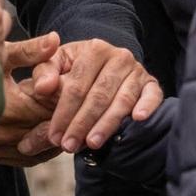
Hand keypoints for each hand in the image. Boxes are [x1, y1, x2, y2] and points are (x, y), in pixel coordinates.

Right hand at [0, 36, 64, 166]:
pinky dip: (41, 146)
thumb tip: (55, 39)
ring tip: (67, 117)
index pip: (51, 108)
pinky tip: (48, 132)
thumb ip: (30, 51)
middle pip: (49, 129)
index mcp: (7, 108)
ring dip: (54, 133)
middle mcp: (3, 134)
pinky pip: (27, 157)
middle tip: (77, 103)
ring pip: (41, 147)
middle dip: (64, 116)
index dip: (65, 97)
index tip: (74, 85)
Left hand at [42, 39, 163, 153]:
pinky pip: (152, 96)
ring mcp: (137, 71)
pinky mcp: (151, 84)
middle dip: (82, 123)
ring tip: (92, 143)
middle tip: (69, 146)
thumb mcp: (56, 65)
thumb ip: (44, 73)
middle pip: (99, 95)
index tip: (55, 135)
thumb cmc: (75, 69)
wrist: (104, 67)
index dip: (64, 112)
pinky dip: (147, 106)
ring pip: (122, 100)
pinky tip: (137, 119)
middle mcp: (120, 57)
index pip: (77, 84)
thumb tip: (43, 87)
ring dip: (107, 124)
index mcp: (95, 49)